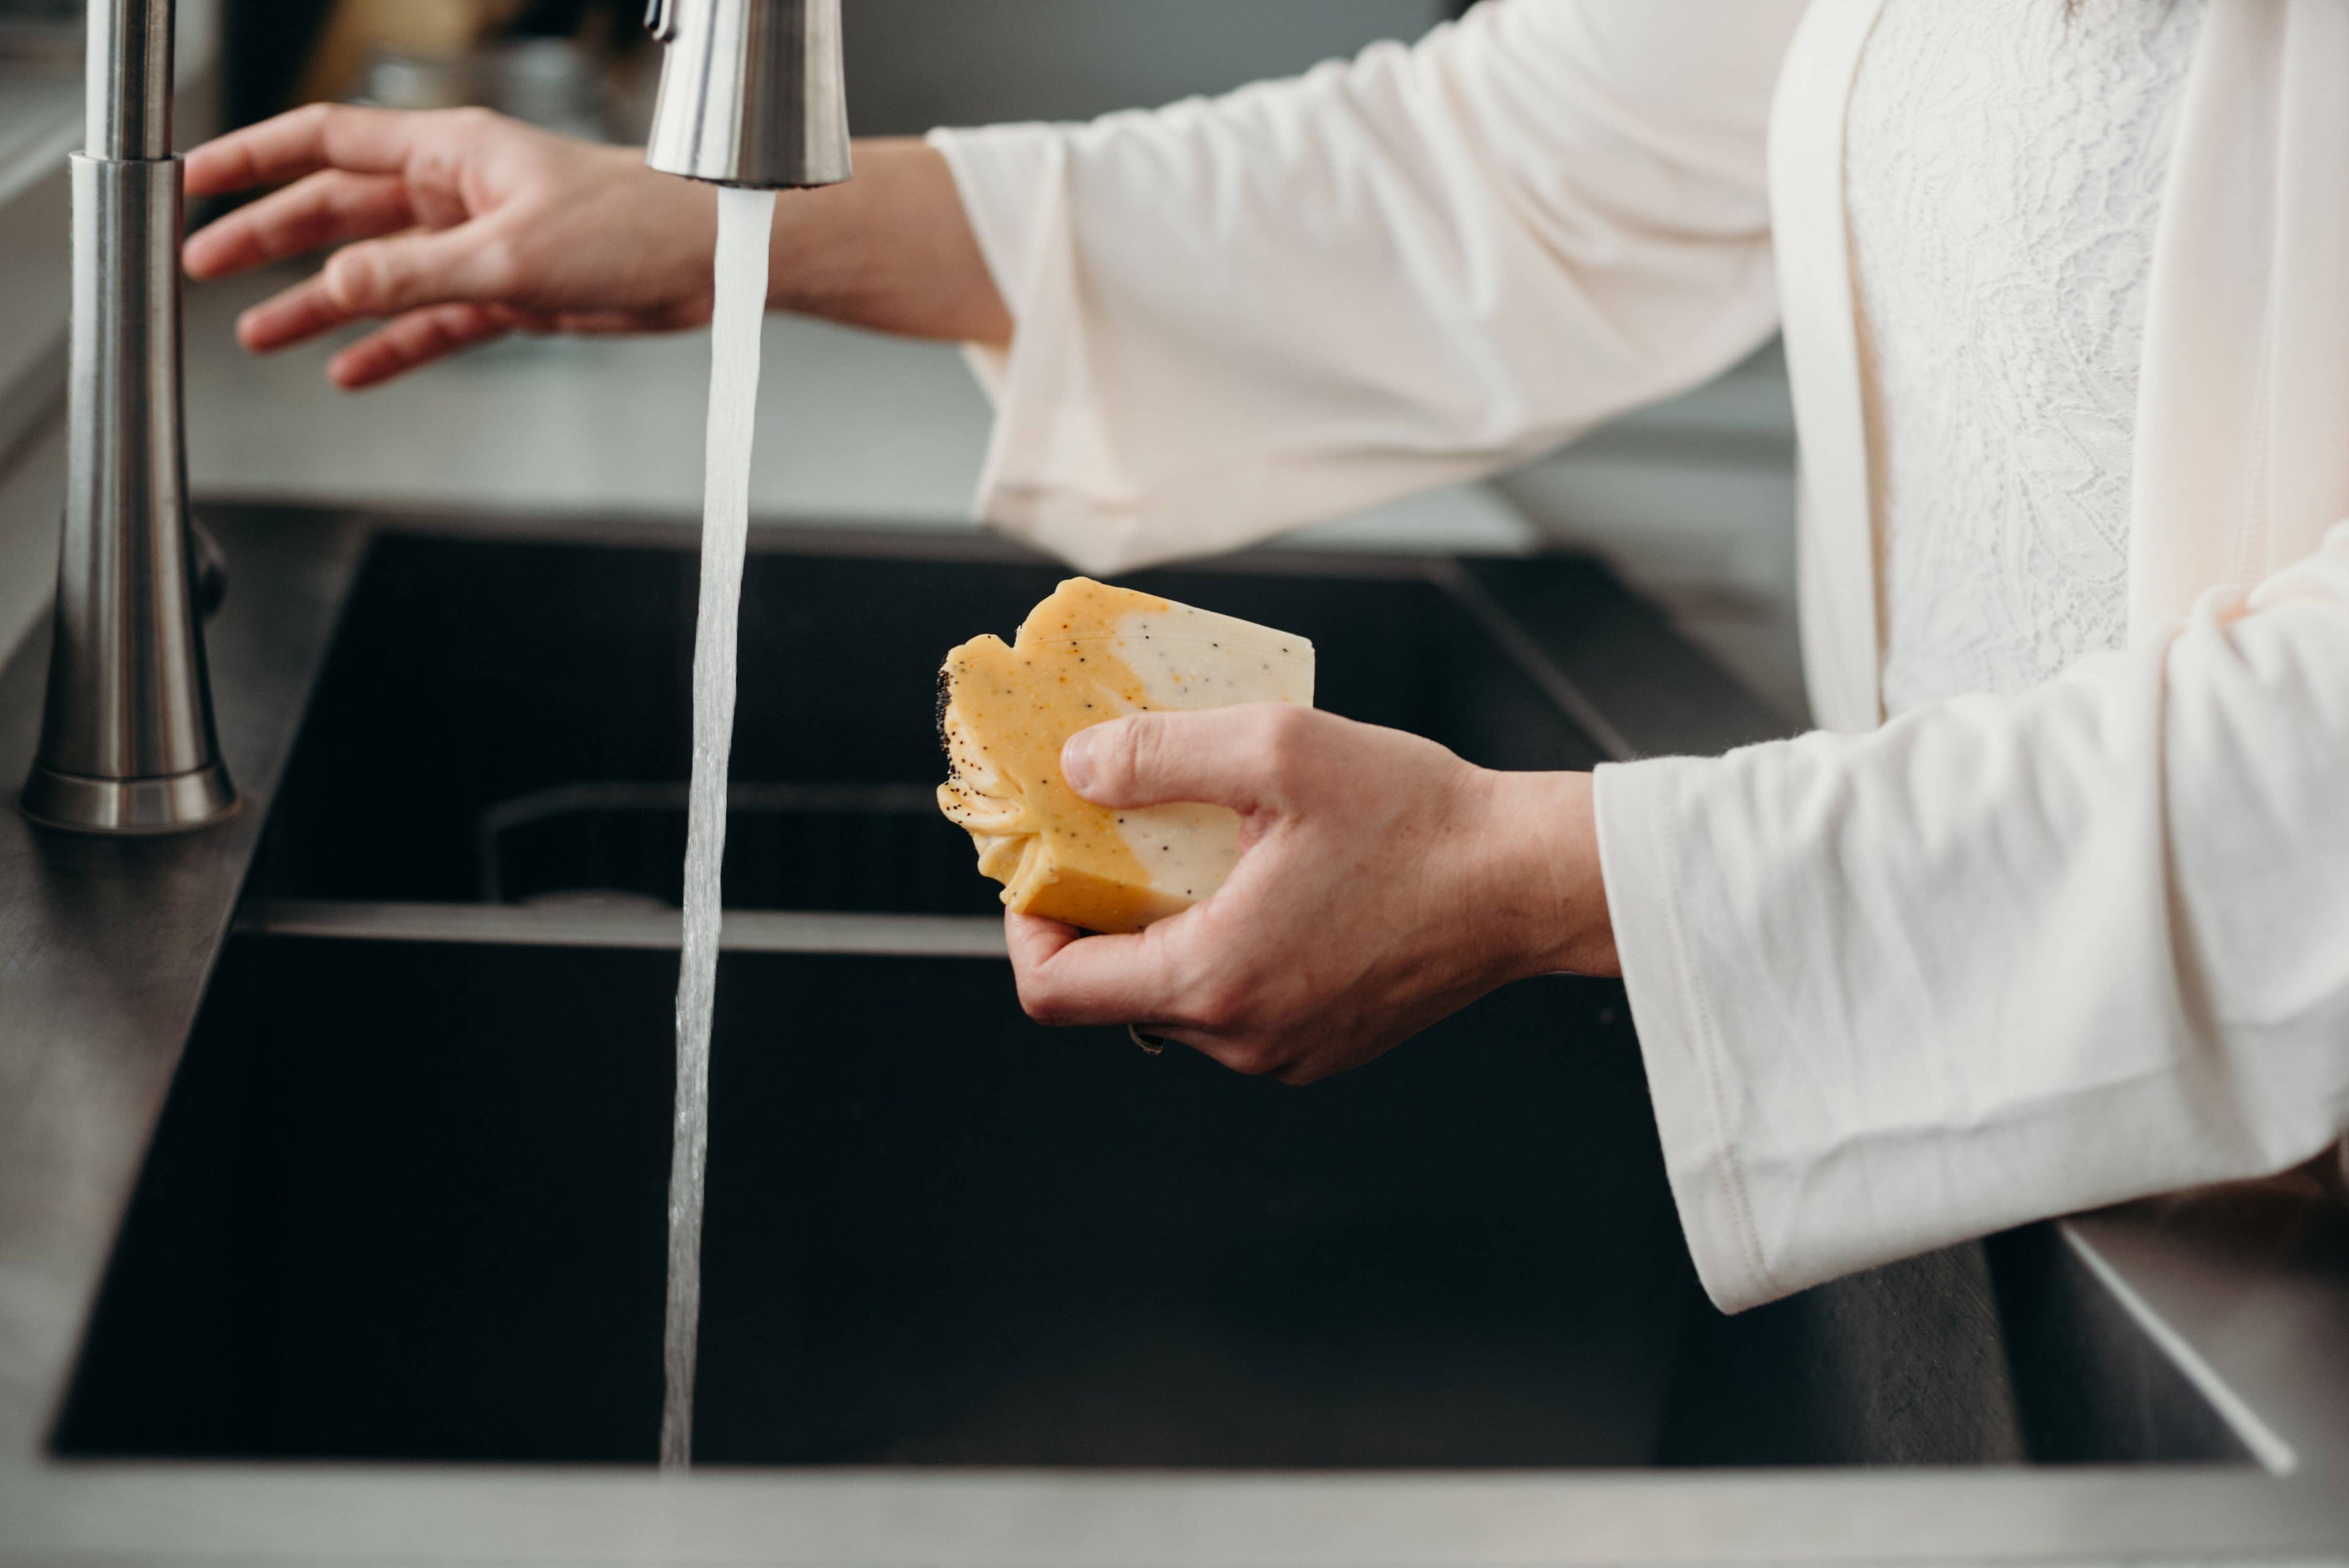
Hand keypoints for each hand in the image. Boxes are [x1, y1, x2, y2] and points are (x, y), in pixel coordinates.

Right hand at [183, 105, 722, 387]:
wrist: (708, 263)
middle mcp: (457, 193)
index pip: (326, 142)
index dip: (255, 160)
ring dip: (321, 305)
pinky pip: (432, 321)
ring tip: (262, 335)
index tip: (197, 179)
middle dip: (271, 239)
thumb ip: (416, 274)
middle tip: (207, 268)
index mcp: (451, 153)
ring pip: (379, 275)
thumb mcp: (510, 254)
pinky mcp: (510, 294)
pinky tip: (350, 370)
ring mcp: (480, 245)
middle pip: (338, 211)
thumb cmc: (633, 226)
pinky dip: (392, 346)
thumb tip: (336, 288)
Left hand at [1007, 706, 1617, 1084]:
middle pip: (1113, 992)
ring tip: (1207, 850)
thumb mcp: (1276, 749)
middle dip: (1102, 913)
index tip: (1044, 864)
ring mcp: (1287, 1053)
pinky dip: (1229, 948)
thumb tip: (1077, 767)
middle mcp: (1242, 1040)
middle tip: (1121, 835)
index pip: (1055, 990)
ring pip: (1178, 998)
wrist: (1529, 880)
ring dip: (1170, 928)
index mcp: (1214, 979)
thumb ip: (1159, 755)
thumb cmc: (1418, 819)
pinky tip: (1267, 883)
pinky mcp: (1326, 1046)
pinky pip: (1240, 1005)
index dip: (1028, 924)